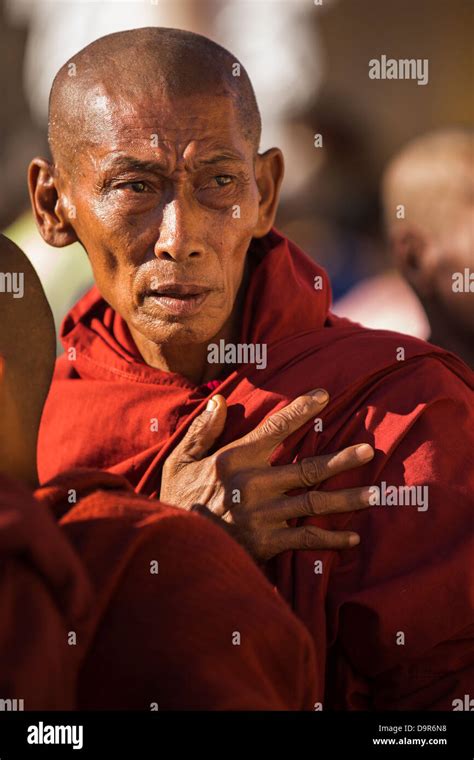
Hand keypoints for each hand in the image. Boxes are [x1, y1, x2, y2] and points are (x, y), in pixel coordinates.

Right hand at [160, 389, 373, 560]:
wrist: (174, 548)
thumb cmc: (178, 500)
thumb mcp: (180, 461)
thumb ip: (202, 430)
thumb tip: (220, 400)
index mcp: (235, 459)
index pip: (275, 428)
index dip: (301, 410)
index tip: (324, 396)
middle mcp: (253, 484)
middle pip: (307, 468)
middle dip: (342, 459)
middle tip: (369, 450)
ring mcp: (263, 515)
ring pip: (314, 503)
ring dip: (347, 498)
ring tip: (376, 493)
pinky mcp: (267, 543)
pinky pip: (306, 539)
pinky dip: (331, 539)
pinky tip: (353, 538)